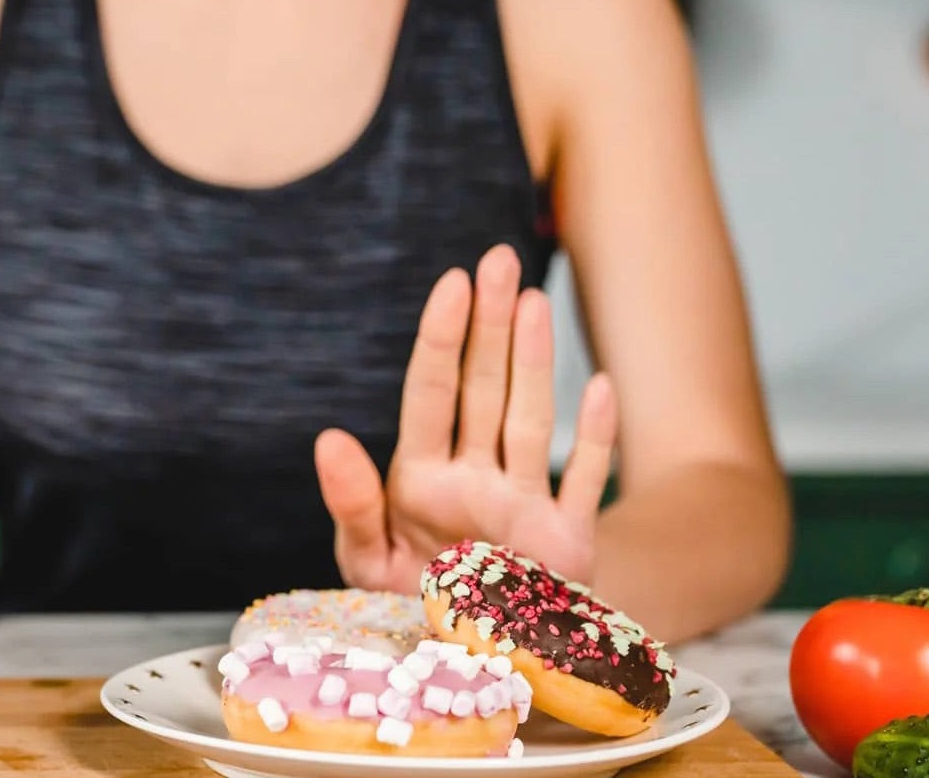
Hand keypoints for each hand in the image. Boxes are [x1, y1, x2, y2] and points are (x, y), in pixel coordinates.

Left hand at [315, 244, 618, 593]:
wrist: (475, 669)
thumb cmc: (412, 607)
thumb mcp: (367, 563)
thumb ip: (351, 504)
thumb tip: (329, 437)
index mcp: (421, 480)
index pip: (431, 395)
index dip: (441, 339)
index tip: (451, 282)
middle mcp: (475, 480)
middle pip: (483, 389)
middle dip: (490, 325)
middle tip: (499, 258)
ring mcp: (524, 505)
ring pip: (529, 420)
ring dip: (534, 362)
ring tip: (532, 300)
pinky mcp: (567, 543)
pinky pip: (584, 482)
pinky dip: (594, 439)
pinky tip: (600, 387)